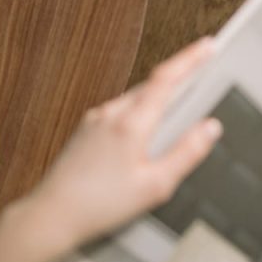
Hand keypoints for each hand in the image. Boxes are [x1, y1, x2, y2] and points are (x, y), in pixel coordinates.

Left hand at [18, 37, 221, 256]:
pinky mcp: (85, 130)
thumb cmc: (100, 205)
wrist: (51, 216)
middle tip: (201, 70)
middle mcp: (111, 114)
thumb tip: (210, 129)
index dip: (191, 58)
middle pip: (152, 83)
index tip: (208, 45)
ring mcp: (95, 120)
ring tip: (177, 104)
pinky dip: (140, 110)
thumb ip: (187, 153)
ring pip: (135, 97)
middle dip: (179, 75)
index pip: (167, 78)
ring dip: (158, 95)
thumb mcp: (155, 185)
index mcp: (132, 123)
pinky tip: (143, 131)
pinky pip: (120, 110)